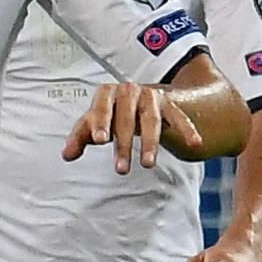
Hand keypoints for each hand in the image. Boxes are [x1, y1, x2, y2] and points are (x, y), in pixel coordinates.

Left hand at [65, 81, 200, 173]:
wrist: (137, 97)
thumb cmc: (108, 114)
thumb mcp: (92, 123)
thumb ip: (79, 138)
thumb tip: (67, 156)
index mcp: (106, 93)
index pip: (101, 107)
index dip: (100, 122)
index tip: (99, 141)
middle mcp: (129, 91)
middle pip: (126, 119)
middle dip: (123, 145)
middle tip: (121, 170)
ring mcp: (151, 96)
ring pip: (151, 121)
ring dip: (150, 143)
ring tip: (148, 165)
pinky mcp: (169, 104)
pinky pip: (179, 117)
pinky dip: (187, 129)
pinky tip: (194, 144)